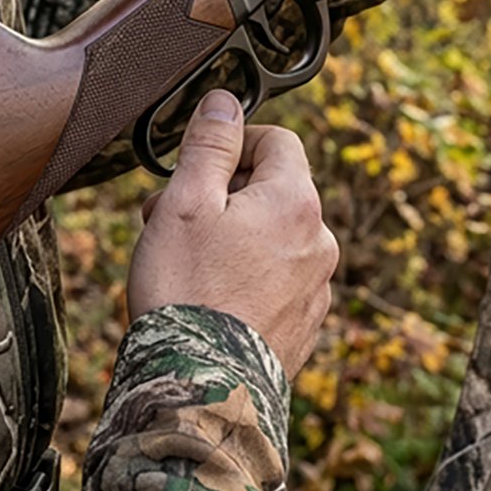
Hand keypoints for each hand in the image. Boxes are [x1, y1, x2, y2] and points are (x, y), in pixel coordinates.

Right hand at [129, 90, 337, 377]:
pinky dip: (245, 279)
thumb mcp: (186, 201)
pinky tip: (207, 299)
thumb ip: (210, 145)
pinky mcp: (304, 327)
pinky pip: (276, 283)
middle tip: (170, 217)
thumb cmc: (187, 292)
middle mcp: (320, 242)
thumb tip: (225, 102)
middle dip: (223, 196)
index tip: (197, 167)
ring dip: (231, 238)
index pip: (278, 141)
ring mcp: (317, 289)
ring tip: (183, 263)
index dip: (234, 144)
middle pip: (273, 191)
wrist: (201, 388)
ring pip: (272, 239)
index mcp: (296, 202)